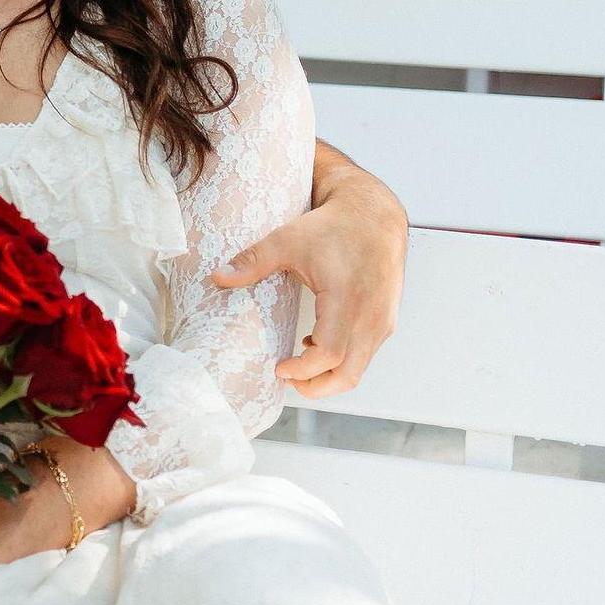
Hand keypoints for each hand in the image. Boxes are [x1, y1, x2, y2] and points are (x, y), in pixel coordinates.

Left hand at [211, 154, 406, 398]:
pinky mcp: (386, 321)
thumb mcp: (288, 239)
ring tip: (297, 364)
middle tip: (285, 378)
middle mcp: (370, 315)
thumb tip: (218, 277)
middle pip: (348, 374)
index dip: (303, 370)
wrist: (374, 216)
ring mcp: (382, 321)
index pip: (330, 354)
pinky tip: (315, 344)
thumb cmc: (334, 228)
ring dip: (328, 376)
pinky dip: (342, 361)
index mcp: (346, 299)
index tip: (278, 369)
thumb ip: (253, 261)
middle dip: (315, 387)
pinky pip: (365, 354)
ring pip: (359, 368)